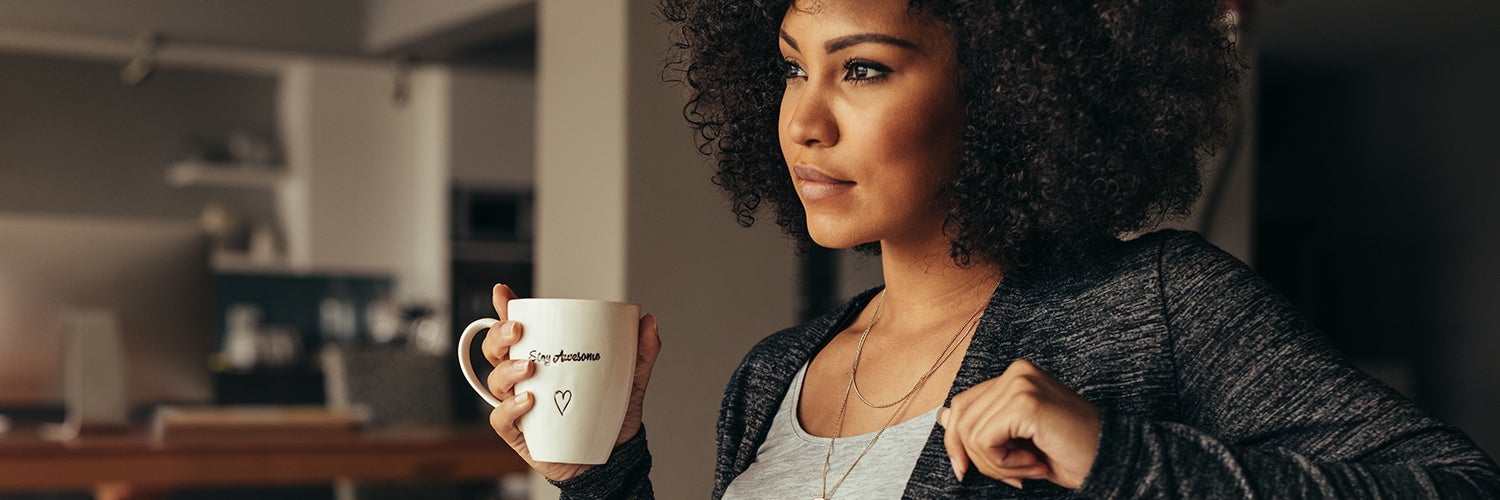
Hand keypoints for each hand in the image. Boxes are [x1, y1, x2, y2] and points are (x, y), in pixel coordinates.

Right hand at [482, 284, 662, 481]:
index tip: (503, 292)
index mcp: (546, 357)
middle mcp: (525, 378)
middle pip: (496, 350)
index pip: (518, 330)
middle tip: (518, 330)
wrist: (612, 457)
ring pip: (495, 380)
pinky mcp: (519, 433)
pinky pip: (501, 418)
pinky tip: (528, 400)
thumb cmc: (610, 415)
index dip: (505, 309)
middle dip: (499, 335)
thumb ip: (640, 352)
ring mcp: (518, 404)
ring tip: (530, 367)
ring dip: (507, 369)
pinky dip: (510, 407)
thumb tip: (648, 323)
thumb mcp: (630, 380)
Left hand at [938, 359, 1099, 489]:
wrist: (1112, 460)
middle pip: (960, 417)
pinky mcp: (1025, 402)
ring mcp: (1020, 383)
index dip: (957, 441)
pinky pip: (986, 441)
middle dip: (977, 457)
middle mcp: (1016, 372)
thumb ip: (983, 424)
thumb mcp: (1016, 438)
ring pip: (971, 433)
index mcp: (1014, 376)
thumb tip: (943, 419)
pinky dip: (1004, 464)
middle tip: (1011, 474)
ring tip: (1029, 468)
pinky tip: (1034, 465)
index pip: (962, 404)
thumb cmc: (1070, 452)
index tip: (966, 469)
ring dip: (996, 464)